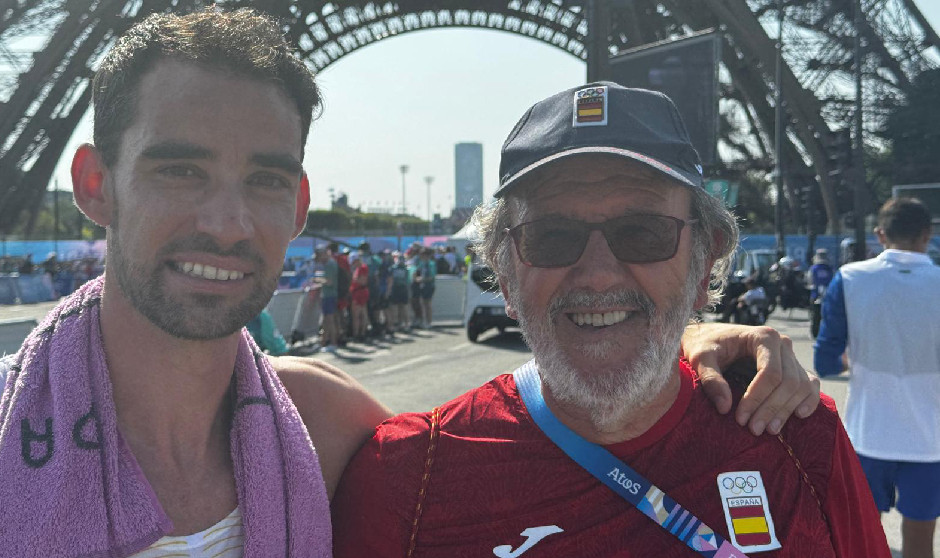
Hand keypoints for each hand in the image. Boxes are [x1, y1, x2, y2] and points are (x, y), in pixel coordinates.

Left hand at [681, 323, 819, 435]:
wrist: (710, 339)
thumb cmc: (704, 346)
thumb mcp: (700, 358)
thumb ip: (710, 379)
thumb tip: (725, 408)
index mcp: (763, 336)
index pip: (770, 372)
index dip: (757, 398)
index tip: (740, 419)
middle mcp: (782, 344)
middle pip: (789, 382)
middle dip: (772, 408)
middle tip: (754, 430)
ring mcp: (790, 356)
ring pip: (801, 386)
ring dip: (787, 410)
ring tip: (769, 430)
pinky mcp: (793, 368)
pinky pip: (809, 385)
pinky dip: (808, 400)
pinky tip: (798, 415)